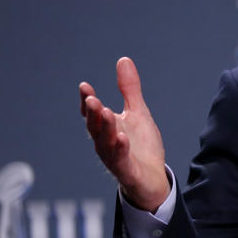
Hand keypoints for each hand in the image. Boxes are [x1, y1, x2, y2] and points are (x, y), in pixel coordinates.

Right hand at [80, 57, 168, 211]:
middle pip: (95, 126)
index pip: (93, 113)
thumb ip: (129, 89)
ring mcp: (114, 157)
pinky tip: (122, 138)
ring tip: (105, 112)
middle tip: (92, 99)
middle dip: (93, 113)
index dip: (87, 101)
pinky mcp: (126, 170)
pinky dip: (120, 149)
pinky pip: (120, 160)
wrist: (152, 177)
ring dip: (104, 128)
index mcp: (107, 127)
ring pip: (104, 142)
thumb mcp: (137, 112)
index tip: (84, 86)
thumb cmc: (141, 145)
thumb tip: (123, 60)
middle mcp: (106, 142)